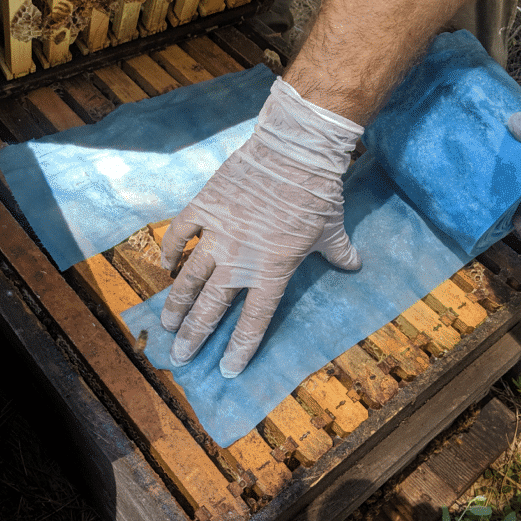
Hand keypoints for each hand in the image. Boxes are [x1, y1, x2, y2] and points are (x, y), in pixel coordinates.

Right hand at [160, 79, 362, 377]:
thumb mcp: (332, 229)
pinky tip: (165, 266)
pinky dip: (170, 250)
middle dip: (194, 336)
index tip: (227, 370)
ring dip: (176, 303)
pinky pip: (180, 233)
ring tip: (166, 324)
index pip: (253, 321)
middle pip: (211, 307)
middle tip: (180, 356)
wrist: (295, 149)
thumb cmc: (318, 192)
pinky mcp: (205, 206)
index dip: (240, 348)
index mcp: (273, 270)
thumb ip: (339, 253)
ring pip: (189, 277)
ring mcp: (218, 233)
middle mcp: (240, 259)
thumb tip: (356, 266)